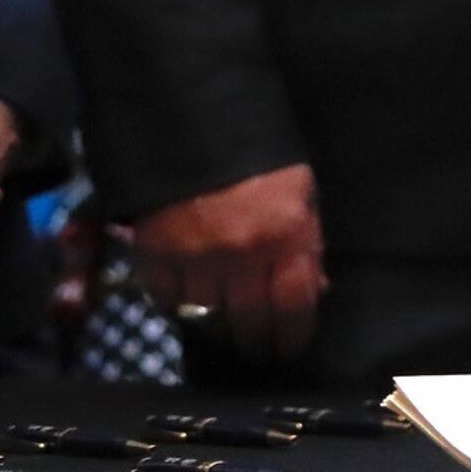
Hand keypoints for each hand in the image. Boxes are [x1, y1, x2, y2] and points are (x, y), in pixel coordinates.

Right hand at [126, 164, 326, 360]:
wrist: (194, 120)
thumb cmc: (259, 158)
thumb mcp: (300, 193)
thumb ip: (307, 243)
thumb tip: (315, 290)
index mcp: (286, 235)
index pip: (295, 307)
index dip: (292, 337)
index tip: (288, 349)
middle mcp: (242, 252)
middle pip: (249, 321)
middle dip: (255, 343)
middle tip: (257, 351)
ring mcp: (196, 255)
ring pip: (206, 315)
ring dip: (216, 324)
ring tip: (224, 325)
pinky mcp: (155, 252)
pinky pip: (166, 298)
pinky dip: (177, 304)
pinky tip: (189, 300)